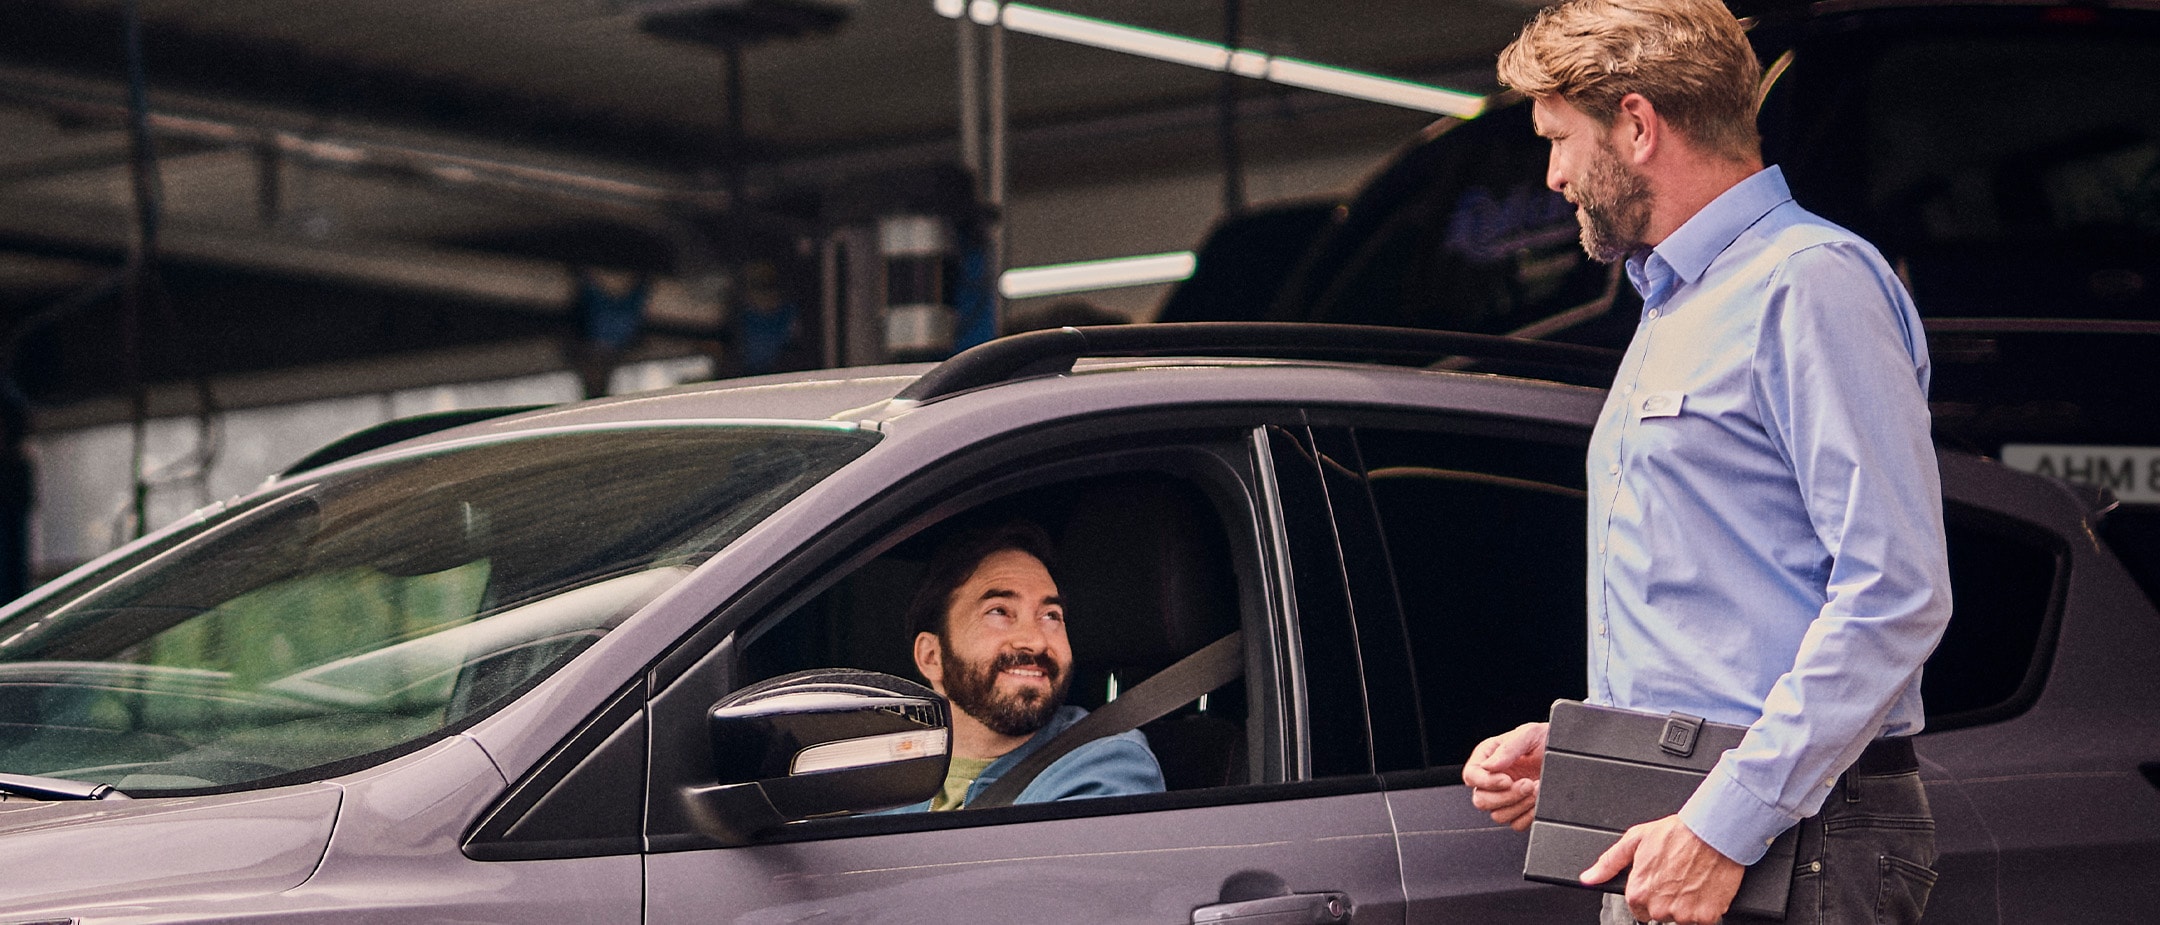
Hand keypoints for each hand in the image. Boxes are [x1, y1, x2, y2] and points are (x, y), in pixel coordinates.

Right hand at [1463, 721, 1546, 829]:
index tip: (1507, 780)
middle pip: (1481, 800)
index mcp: (1488, 758)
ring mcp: (1506, 798)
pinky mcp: (1521, 811)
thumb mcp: (1528, 735)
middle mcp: (1493, 779)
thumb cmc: (1547, 739)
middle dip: (1506, 796)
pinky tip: (1539, 801)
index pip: (1471, 776)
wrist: (1570, 754)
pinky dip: (1528, 816)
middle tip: (1528, 784)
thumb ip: (1507, 749)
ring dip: (1519, 805)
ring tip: (1537, 789)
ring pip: (1498, 815)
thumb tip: (1488, 766)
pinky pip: (1516, 824)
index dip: (1486, 782)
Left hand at [1579, 814, 1743, 924]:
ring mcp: (1683, 913)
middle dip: (1667, 899)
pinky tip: (1704, 886)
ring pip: (1682, 917)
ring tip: (1691, 878)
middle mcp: (1658, 907)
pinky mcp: (1706, 916)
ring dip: (1687, 904)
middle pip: (1660, 914)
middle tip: (1677, 876)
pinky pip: (1704, 919)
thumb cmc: (1676, 833)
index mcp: (1638, 892)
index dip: (1649, 893)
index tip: (1659, 880)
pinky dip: (1706, 906)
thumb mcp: (1635, 840)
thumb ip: (1609, 863)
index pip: (1638, 908)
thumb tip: (1588, 877)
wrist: (1713, 832)